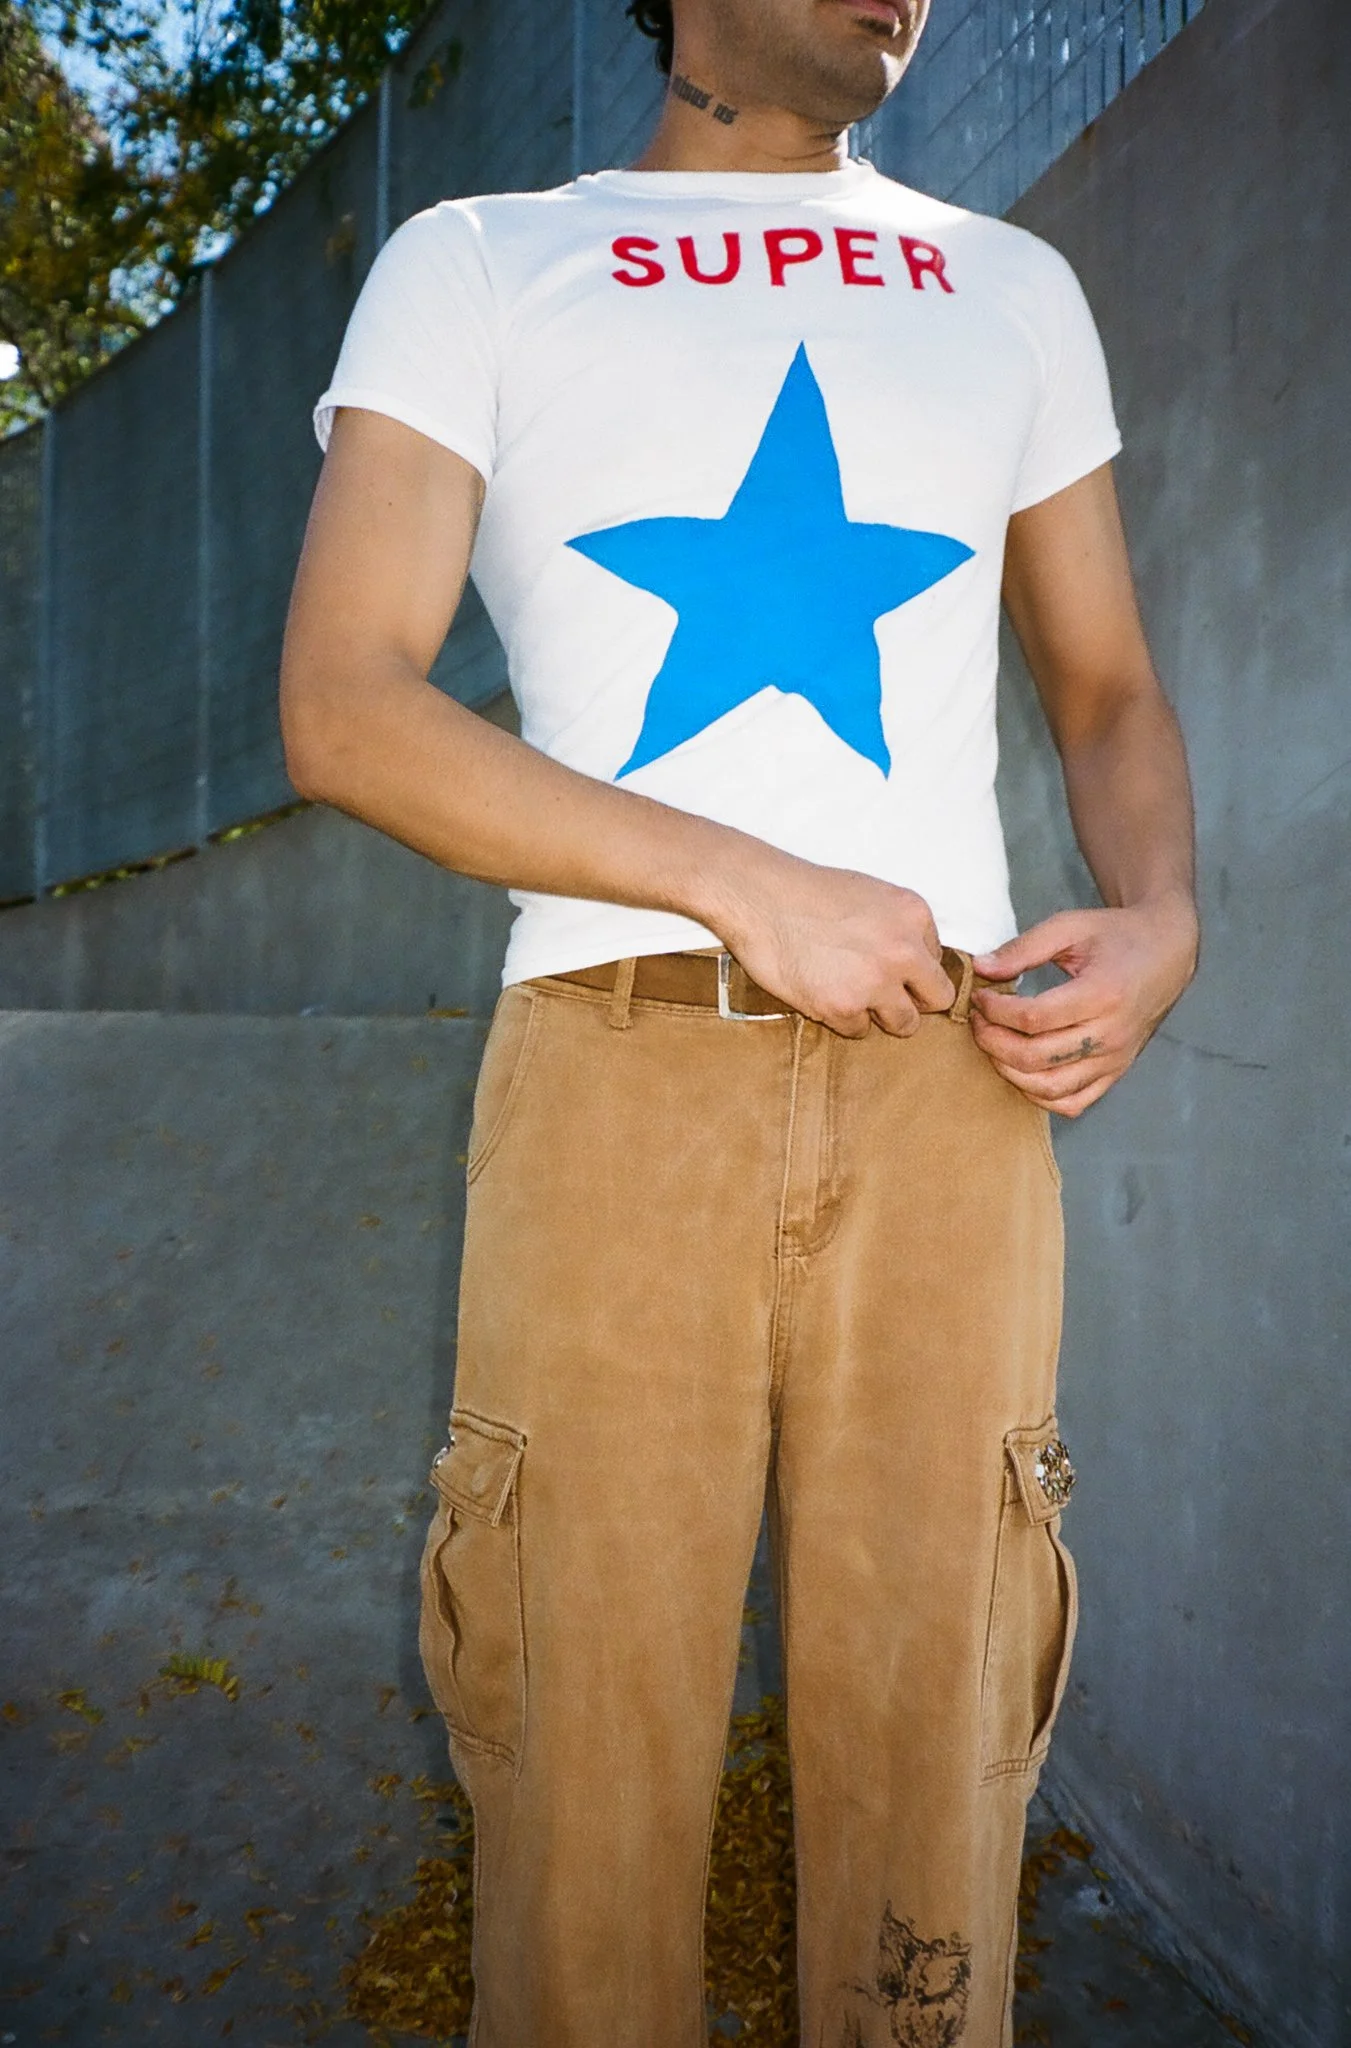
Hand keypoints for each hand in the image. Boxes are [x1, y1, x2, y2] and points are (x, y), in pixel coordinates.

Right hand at [721, 858, 954, 1038]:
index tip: (891, 969)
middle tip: (884, 995)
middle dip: (913, 1001)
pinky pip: (858, 1030)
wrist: (760, 897)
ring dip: (880, 1016)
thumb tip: (913, 962)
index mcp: (914, 915)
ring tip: (851, 995)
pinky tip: (821, 992)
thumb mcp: (871, 894)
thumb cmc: (808, 892)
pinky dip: (841, 1018)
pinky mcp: (842, 1006)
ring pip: (904, 1023)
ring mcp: (874, 981)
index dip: (913, 970)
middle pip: (937, 999)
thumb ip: (899, 927)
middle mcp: (903, 950)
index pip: (938, 962)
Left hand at [969, 898, 1198, 1116]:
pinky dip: (1040, 1095)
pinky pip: (1072, 1102)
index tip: (979, 996)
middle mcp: (1111, 1034)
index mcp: (1102, 993)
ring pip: (1049, 1087)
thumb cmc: (1117, 936)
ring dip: (1009, 1071)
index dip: (995, 1011)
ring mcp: (1115, 1059)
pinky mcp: (1115, 1072)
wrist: (1166, 953)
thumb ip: (1023, 948)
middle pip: (1035, 1056)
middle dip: (992, 1041)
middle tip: (977, 1021)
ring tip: (993, 1044)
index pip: (1033, 1018)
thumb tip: (980, 968)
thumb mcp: (1070, 926)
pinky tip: (1022, 1070)